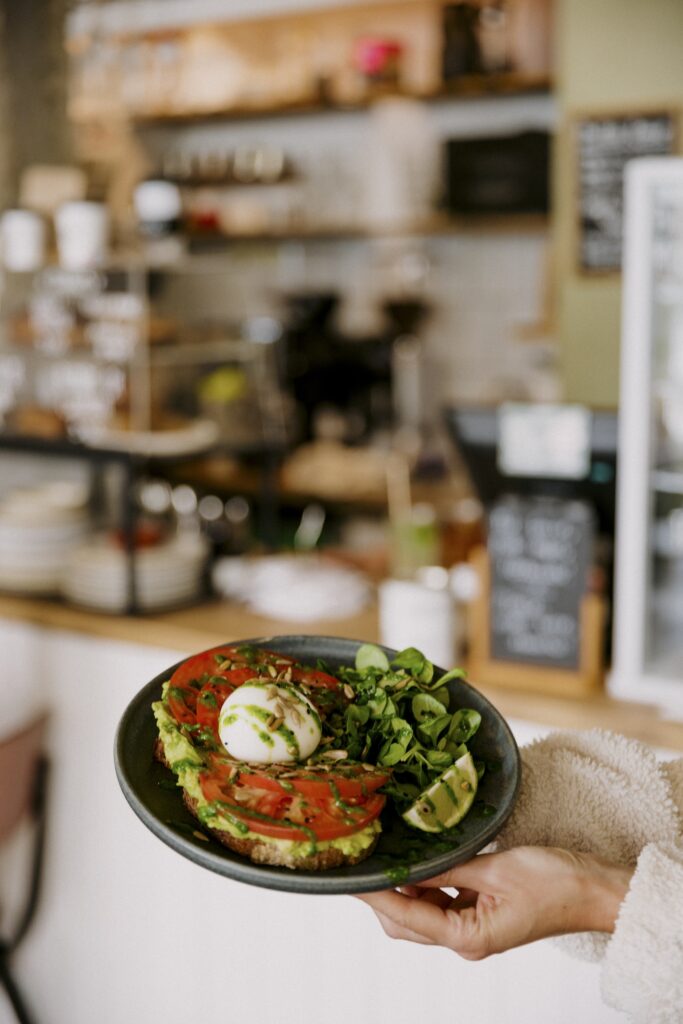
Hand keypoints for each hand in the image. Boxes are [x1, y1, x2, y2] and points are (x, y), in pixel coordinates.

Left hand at [356, 846, 632, 959]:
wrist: (593, 889)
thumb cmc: (554, 882)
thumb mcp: (495, 868)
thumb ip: (449, 867)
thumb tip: (409, 862)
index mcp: (469, 938)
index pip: (407, 916)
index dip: (376, 896)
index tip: (352, 879)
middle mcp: (466, 940)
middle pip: (408, 923)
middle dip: (385, 895)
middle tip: (366, 861)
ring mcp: (473, 929)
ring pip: (423, 913)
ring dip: (407, 887)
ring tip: (390, 855)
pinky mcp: (481, 914)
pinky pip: (443, 901)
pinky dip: (428, 883)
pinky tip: (423, 860)